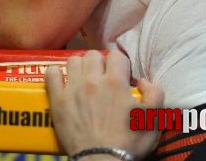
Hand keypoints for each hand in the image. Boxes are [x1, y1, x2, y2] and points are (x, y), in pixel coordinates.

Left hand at [45, 50, 163, 158]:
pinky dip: (55, 73)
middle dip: (100, 63)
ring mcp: (72, 88)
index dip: (120, 64)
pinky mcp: (57, 99)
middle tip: (102, 77)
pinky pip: (51, 74)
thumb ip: (155, 93)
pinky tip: (61, 79)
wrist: (102, 159)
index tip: (121, 75)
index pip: (116, 56)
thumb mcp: (153, 119)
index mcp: (115, 82)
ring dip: (80, 66)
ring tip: (84, 78)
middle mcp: (92, 80)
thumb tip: (143, 81)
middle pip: (93, 55)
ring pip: (73, 61)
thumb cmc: (128, 142)